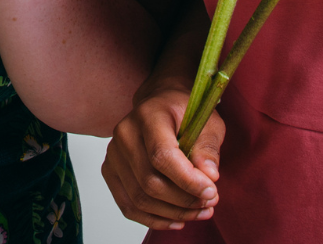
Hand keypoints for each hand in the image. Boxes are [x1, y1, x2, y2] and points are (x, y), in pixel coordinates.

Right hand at [102, 83, 221, 230]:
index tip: (211, 191)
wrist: (159, 102)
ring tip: (198, 212)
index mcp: (148, 115)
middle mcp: (125, 133)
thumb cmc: (184, 111)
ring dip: (172, 213)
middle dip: (184, 200)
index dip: (187, 180)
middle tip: (210, 203)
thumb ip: (208, 147)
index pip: (162, 156)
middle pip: (150, 182)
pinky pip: (128, 204)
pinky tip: (176, 220)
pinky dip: (153, 218)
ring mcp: (114, 153)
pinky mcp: (110, 169)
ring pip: (140, 198)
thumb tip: (209, 176)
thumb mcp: (207, 121)